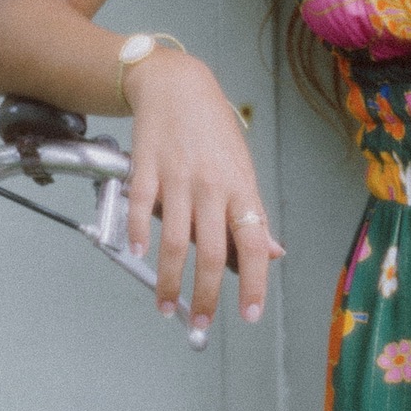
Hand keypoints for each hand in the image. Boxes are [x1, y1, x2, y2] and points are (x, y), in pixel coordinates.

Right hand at [123, 49, 282, 329]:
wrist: (177, 85)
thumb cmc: (213, 132)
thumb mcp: (243, 170)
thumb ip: (253, 214)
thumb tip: (273, 251)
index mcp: (241, 189)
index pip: (255, 243)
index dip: (255, 282)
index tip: (250, 314)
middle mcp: (212, 186)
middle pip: (212, 252)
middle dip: (207, 296)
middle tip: (201, 325)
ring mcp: (177, 177)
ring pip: (174, 240)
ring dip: (168, 280)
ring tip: (167, 306)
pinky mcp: (145, 168)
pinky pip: (140, 208)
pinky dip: (137, 234)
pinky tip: (138, 254)